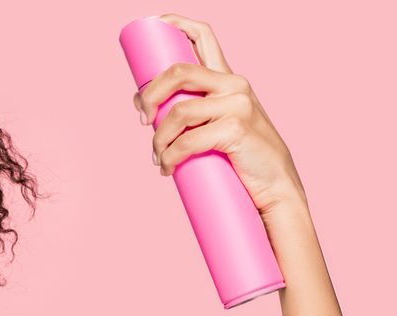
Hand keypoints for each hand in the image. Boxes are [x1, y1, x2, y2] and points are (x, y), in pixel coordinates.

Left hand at [133, 14, 307, 217]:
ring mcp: (237, 104)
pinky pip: (187, 140)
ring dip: (159, 140)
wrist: (275, 187)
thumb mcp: (218, 128)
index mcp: (228, 80)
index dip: (176, 24)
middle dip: (150, 95)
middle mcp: (234, 84)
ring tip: (160, 159)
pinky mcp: (236, 127)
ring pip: (178, 112)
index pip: (204, 36)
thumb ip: (194, 115)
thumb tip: (150, 116)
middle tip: (143, 120)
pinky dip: (170, 157)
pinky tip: (168, 168)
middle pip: (178, 72)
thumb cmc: (241, 160)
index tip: (153, 25)